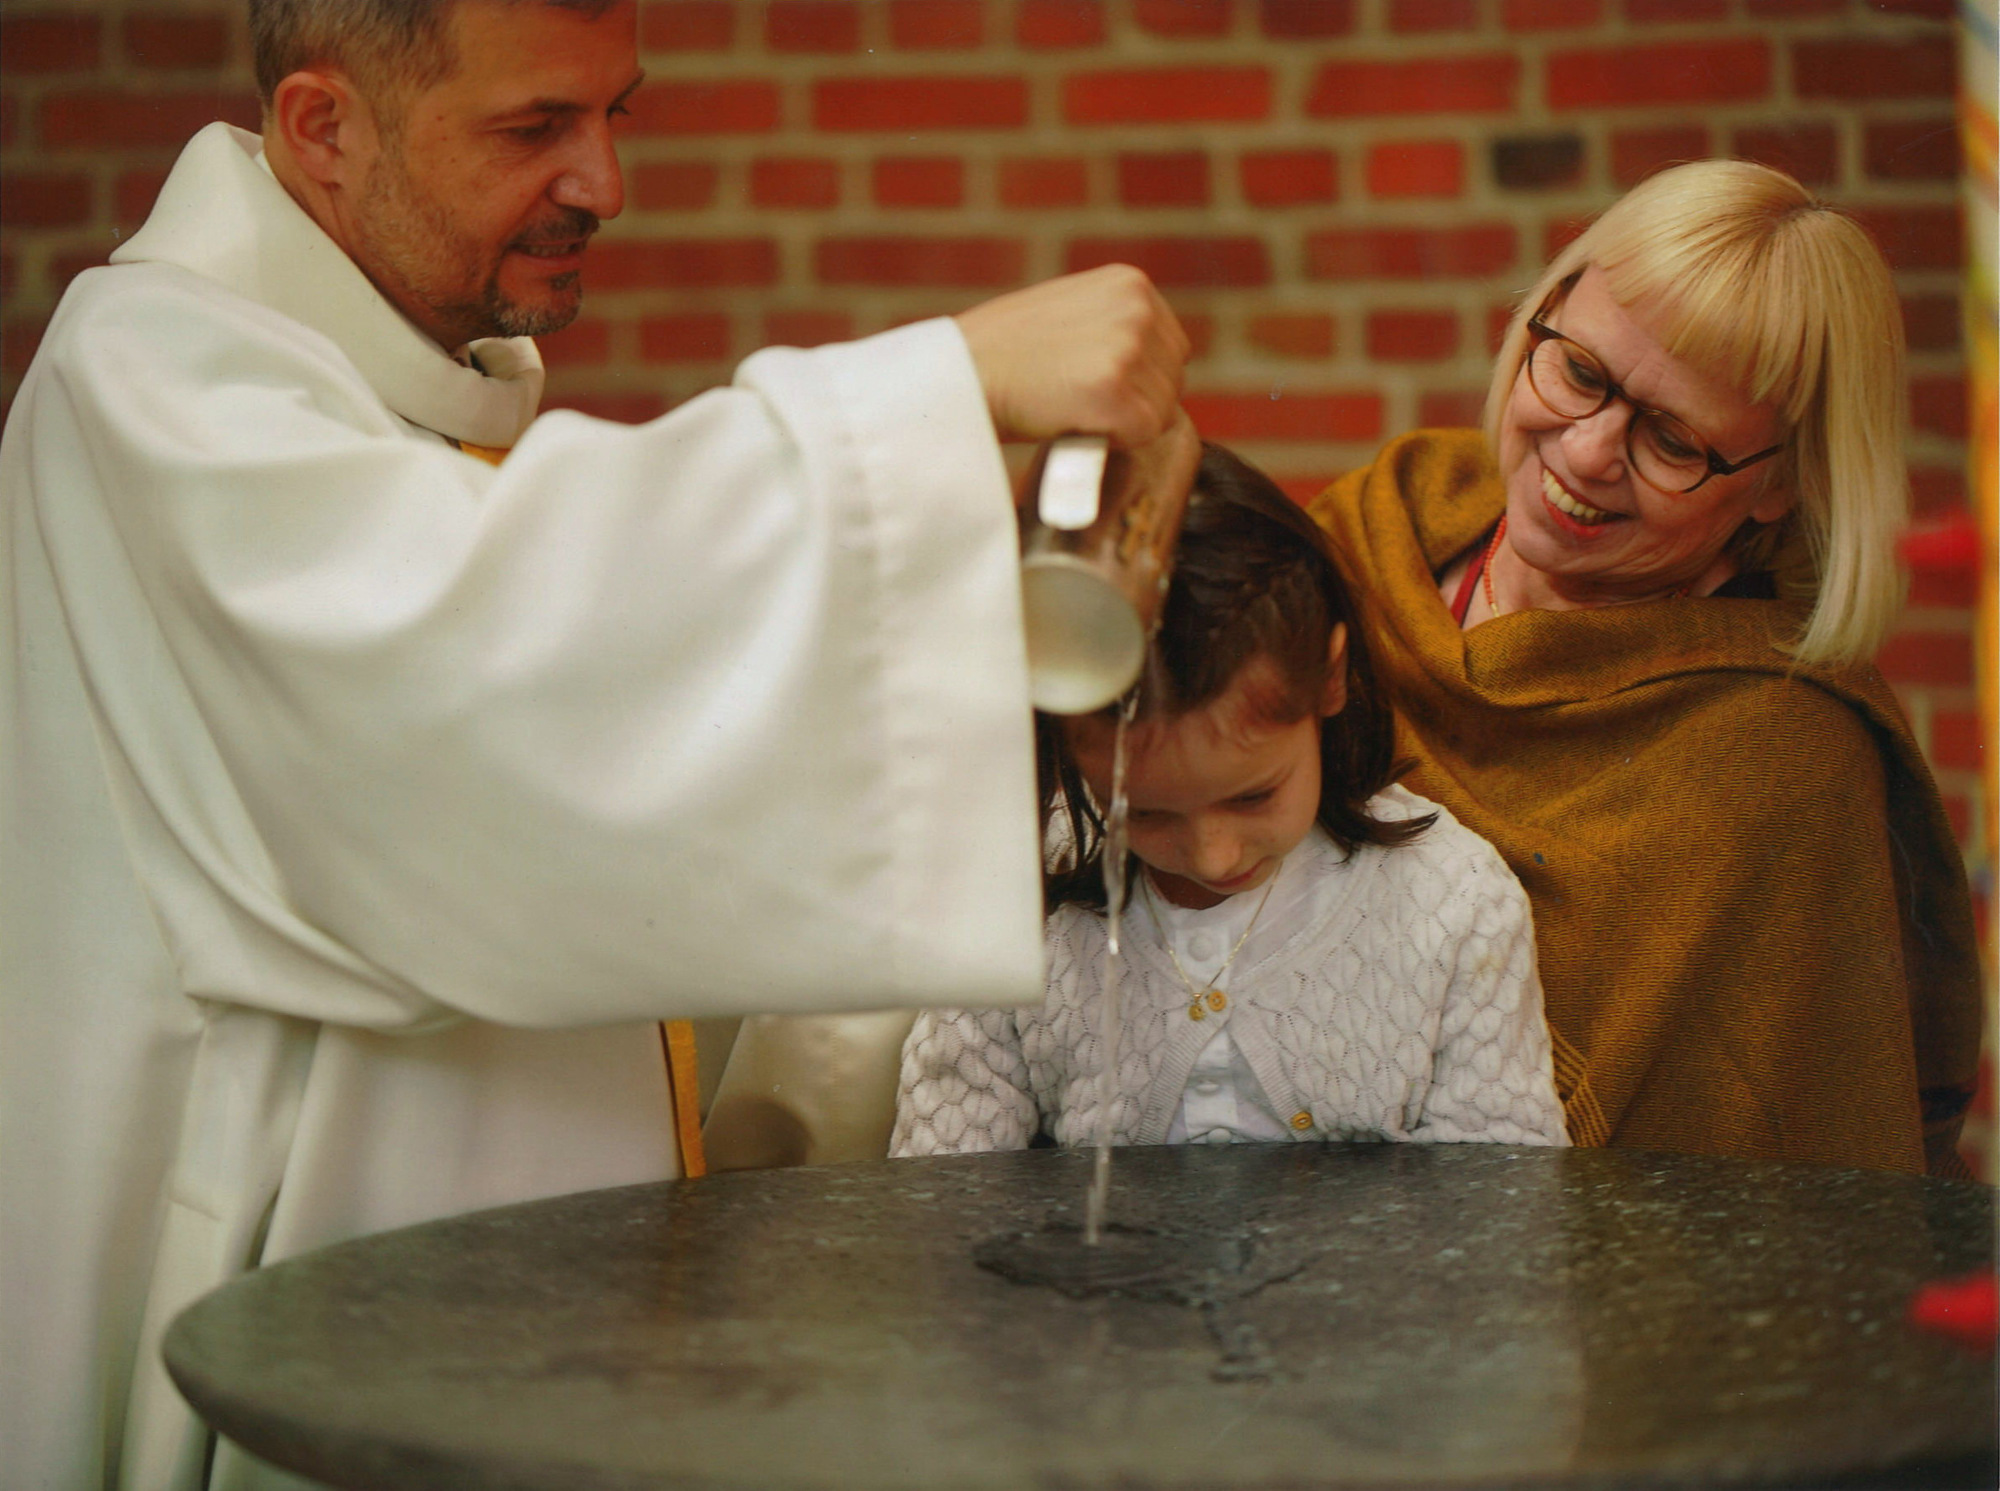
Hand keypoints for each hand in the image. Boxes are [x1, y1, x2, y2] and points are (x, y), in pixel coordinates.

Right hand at [954, 265, 1189, 448]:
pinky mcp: (1115, 390)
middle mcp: (1137, 308)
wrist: (958, 373)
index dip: (1139, 379)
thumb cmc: (998, 352)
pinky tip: (1074, 422)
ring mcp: (1128, 347)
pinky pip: (1143, 434)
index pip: (1169, 348)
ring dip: (1123, 423)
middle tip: (1081, 402)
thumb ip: (1110, 323)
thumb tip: (1144, 360)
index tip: (1095, 386)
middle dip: (1137, 401)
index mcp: (1130, 284)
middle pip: (1173, 379)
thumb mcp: (1066, 310)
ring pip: (1162, 410)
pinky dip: (1113, 441)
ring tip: (1071, 408)